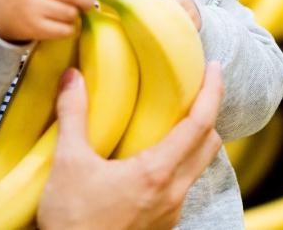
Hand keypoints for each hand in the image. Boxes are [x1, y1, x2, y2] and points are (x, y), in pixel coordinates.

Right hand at [37, 63, 223, 229]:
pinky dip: (179, 163)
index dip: (213, 91)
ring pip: (198, 167)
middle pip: (209, 144)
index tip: (214, 68)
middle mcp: (173, 193)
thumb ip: (73, 115)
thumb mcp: (67, 163)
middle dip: (208, 112)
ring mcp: (170, 212)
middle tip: (195, 88)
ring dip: (194, 140)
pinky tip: (154, 157)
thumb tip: (72, 77)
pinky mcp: (161, 225)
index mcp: (157, 173)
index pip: (200, 124)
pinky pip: (182, 186)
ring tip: (174, 118)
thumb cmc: (72, 222)